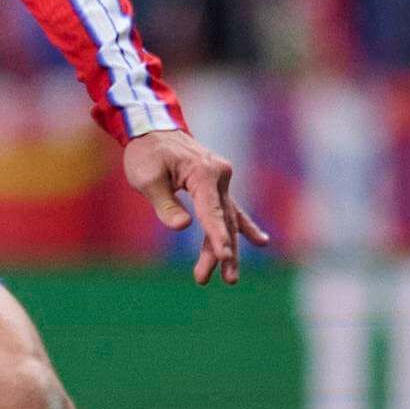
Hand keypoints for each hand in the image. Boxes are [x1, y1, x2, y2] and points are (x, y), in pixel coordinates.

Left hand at [123, 128, 271, 285]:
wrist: (153, 129)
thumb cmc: (147, 154)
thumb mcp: (147, 179)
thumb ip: (165, 204)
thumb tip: (184, 227)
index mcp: (204, 172)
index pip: (212, 211)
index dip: (217, 236)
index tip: (224, 258)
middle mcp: (220, 176)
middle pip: (222, 220)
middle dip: (216, 252)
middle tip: (204, 279)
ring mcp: (221, 181)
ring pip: (227, 220)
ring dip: (226, 248)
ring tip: (229, 279)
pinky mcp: (217, 186)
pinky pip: (231, 210)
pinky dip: (244, 227)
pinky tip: (262, 242)